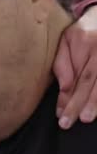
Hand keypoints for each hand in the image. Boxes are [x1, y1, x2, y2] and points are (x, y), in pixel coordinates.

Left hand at [53, 6, 96, 128]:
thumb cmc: (83, 31)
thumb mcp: (67, 40)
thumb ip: (63, 63)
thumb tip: (64, 89)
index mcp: (84, 41)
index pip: (76, 75)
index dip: (68, 96)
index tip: (60, 113)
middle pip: (90, 82)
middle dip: (79, 104)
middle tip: (68, 122)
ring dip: (96, 103)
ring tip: (88, 118)